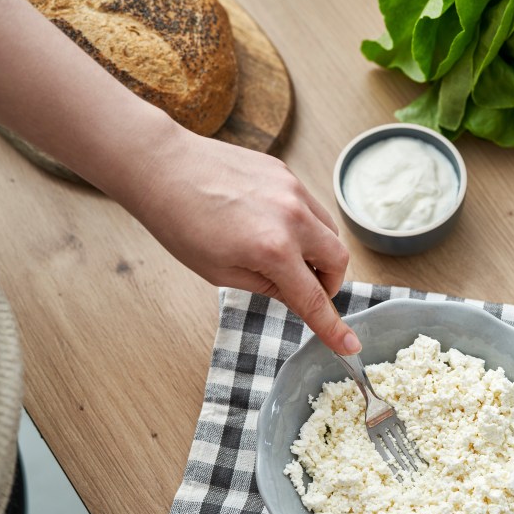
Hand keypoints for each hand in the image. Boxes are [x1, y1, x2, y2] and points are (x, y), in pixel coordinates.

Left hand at [115, 128, 360, 354]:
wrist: (161, 167)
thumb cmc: (180, 224)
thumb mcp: (221, 273)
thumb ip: (268, 286)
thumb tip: (298, 295)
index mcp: (272, 250)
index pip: (313, 298)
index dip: (332, 327)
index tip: (351, 345)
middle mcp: (292, 218)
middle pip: (338, 260)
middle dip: (329, 282)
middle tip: (305, 289)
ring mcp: (293, 190)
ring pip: (329, 231)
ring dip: (319, 252)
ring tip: (285, 256)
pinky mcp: (286, 173)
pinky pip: (311, 207)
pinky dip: (304, 226)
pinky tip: (270, 226)